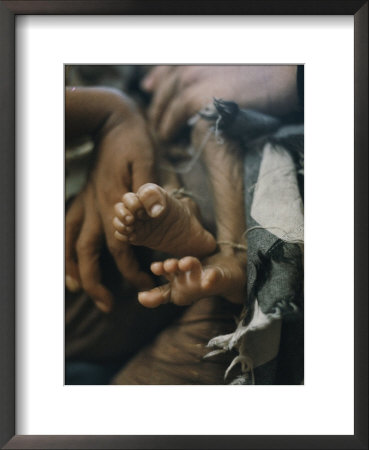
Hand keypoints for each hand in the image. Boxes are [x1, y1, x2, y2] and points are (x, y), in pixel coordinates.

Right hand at [65, 113, 155, 311]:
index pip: (123, 247)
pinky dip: (64, 247)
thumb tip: (155, 209)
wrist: (111, 120)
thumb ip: (150, 188)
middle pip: (91, 253)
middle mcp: (96, 207)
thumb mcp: (148, 160)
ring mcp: (85, 202)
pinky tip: (67, 262)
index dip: (132, 270)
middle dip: (98, 282)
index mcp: (115, 203)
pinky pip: (67, 227)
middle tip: (108, 306)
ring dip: (75, 269)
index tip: (144, 285)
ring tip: (80, 291)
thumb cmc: (134, 140)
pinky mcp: (81, 196)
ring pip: (72, 243)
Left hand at [142, 65, 298, 140]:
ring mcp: (193, 79)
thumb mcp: (230, 69)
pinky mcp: (198, 97)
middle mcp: (191, 65)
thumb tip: (197, 88)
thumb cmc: (263, 77)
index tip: (149, 89)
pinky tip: (167, 138)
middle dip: (156, 106)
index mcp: (198, 58)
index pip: (168, 68)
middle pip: (163, 87)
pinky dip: (167, 127)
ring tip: (161, 135)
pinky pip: (173, 116)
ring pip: (164, 102)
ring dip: (160, 120)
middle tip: (155, 123)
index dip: (156, 80)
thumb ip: (209, 74)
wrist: (283, 79)